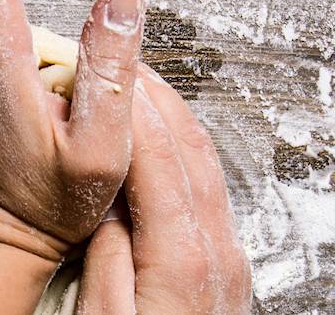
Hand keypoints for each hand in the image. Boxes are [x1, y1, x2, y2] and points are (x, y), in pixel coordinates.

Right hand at [76, 65, 252, 313]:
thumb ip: (106, 259)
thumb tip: (104, 205)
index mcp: (186, 263)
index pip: (159, 160)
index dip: (132, 109)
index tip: (104, 73)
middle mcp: (220, 254)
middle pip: (192, 152)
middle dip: (157, 100)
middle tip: (123, 63)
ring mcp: (230, 261)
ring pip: (206, 168)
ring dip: (173, 122)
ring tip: (140, 91)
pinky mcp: (226, 271)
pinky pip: (209, 194)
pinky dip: (182, 155)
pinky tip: (160, 149)